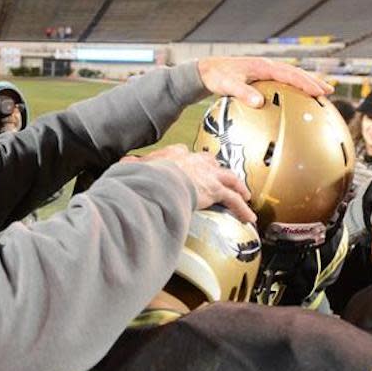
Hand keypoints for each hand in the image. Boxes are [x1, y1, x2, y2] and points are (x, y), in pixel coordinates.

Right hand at [124, 144, 255, 222]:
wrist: (160, 181)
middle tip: (224, 177)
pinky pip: (234, 200)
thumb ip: (131, 165)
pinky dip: (243, 209)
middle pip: (211, 163)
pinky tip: (249, 217)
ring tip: (245, 195)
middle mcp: (195, 161)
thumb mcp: (135, 167)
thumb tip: (122, 162)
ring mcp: (208, 175)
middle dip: (217, 170)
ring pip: (229, 179)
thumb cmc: (146, 177)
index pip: (184, 153)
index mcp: (175, 155)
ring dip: (238, 187)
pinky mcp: (215, 190)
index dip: (189, 159)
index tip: (191, 162)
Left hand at [197, 56, 332, 107]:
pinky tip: (299, 98)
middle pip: (296, 73)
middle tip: (329, 92)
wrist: (208, 70)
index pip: (289, 74)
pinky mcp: (262, 77)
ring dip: (307, 83)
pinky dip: (294, 87)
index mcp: (263, 67)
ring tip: (322, 93)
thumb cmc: (218, 77)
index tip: (318, 91)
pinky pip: (283, 81)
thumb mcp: (228, 85)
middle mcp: (268, 66)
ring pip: (291, 76)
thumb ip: (243, 93)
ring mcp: (266, 71)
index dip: (305, 83)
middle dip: (313, 82)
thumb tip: (259, 103)